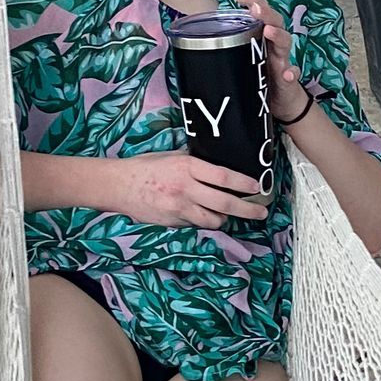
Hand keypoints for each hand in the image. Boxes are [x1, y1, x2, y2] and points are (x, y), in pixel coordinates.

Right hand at [110, 150, 268, 230]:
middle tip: (262, 212)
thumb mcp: (172, 157)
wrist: (119, 186)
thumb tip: (217, 172)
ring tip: (227, 214)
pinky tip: (199, 214)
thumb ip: (194, 165)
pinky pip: (195, 224)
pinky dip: (202, 220)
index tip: (257, 186)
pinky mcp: (173, 222)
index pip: (223, 176)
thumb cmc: (145, 167)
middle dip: (247, 209)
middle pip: (224, 202)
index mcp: (186, 166)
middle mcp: (186, 188)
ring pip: (213, 219)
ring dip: (223, 218)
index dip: (243, 183)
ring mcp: (179, 208)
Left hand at [234, 0, 309, 118]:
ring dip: (278, 36)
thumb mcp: (244, 59)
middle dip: (266, 13)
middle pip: (275, 22)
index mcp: (263, 38)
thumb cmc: (260, 77)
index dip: (253, 2)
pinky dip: (291, 73)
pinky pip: (292, 75)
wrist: (282, 102)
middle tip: (255, 9)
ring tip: (269, 31)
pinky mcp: (288, 81)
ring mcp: (283, 62)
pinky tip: (288, 74)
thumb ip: (228, 48)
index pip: (261, 14)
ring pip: (285, 44)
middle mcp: (274, 46)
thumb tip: (196, 37)